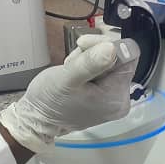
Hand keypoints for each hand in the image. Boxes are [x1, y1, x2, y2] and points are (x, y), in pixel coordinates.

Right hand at [0, 36, 139, 154]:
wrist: (36, 119)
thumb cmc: (50, 100)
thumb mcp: (67, 79)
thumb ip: (90, 63)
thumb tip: (112, 47)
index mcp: (117, 95)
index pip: (128, 55)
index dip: (106, 44)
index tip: (84, 45)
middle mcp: (121, 98)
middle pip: (120, 58)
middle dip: (94, 53)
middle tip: (73, 61)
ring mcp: (113, 98)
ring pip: (109, 61)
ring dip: (89, 59)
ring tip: (71, 69)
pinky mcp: (104, 96)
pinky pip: (103, 70)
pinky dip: (88, 66)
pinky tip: (74, 74)